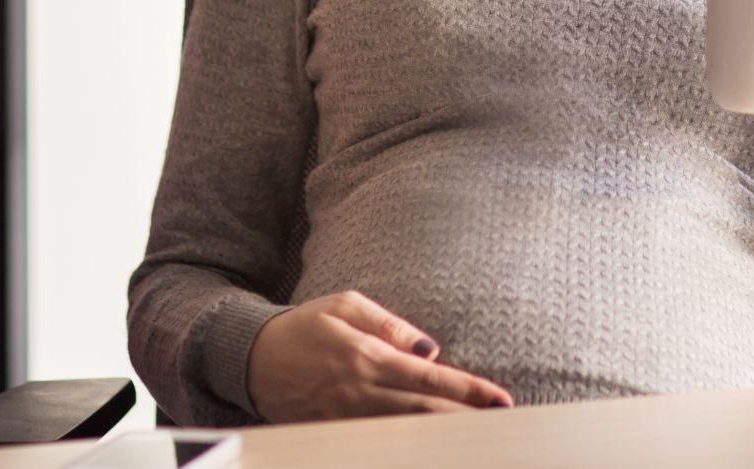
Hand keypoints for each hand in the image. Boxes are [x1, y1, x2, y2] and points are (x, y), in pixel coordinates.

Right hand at [244, 289, 513, 422]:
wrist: (249, 358)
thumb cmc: (304, 325)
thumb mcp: (345, 304)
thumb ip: (390, 324)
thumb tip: (431, 348)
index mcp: (367, 356)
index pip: (429, 378)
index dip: (468, 391)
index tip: (500, 399)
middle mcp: (360, 391)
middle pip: (424, 412)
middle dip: (466, 419)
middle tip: (503, 425)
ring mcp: (346, 418)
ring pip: (404, 434)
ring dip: (442, 437)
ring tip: (476, 439)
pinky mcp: (332, 434)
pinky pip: (376, 443)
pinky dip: (407, 447)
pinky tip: (430, 448)